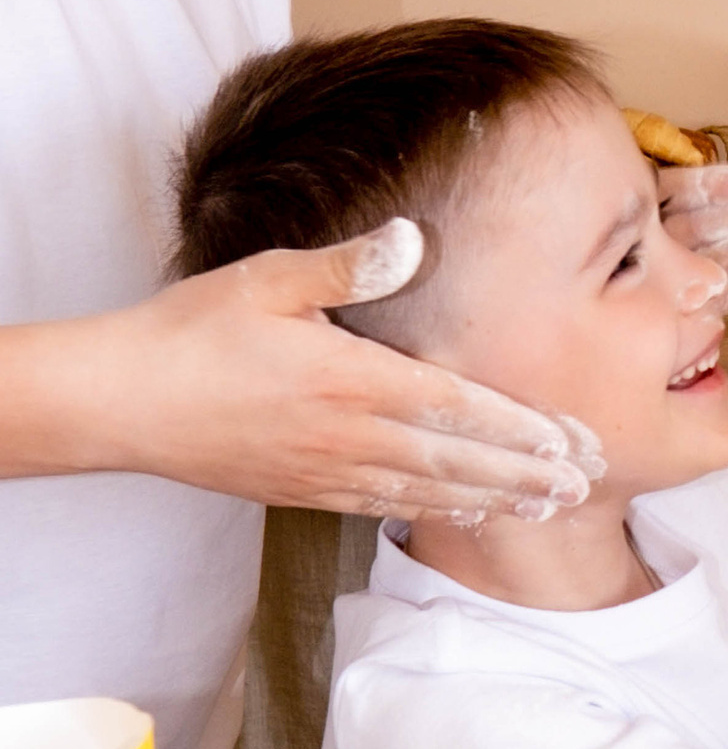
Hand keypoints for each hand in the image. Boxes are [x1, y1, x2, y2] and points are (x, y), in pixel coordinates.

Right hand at [20, 226, 600, 519]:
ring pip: (428, 491)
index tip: (571, 439)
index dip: (519, 427)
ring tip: (549, 506)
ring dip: (493, 499)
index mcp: (350, 380)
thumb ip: (346, 265)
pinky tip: (467, 510)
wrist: (120, 402)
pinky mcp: (302, 491)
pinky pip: (383, 505)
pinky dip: (434, 509)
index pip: (456, 406)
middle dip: (526, 473)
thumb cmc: (193, 332)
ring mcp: (325, 470)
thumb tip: (411, 238)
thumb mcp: (268, 279)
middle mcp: (347, 435)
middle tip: (586, 484)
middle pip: (457, 460)